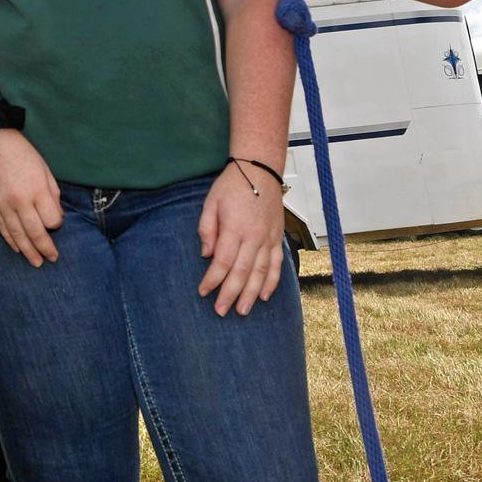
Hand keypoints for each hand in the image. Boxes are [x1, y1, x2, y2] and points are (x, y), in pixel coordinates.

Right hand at [0, 130, 62, 264]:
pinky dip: (11, 241)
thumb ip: (52, 193)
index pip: (52, 219)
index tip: (55, 222)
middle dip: (45, 248)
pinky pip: (2, 228)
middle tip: (52, 258)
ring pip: (18, 235)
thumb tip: (57, 216)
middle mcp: (21, 201)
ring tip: (36, 262)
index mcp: (37, 189)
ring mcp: (3, 205)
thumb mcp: (43, 168)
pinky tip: (17, 249)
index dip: (56, 224)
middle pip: (36, 232)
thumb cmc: (20, 152)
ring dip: (28, 251)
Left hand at [197, 163, 287, 314]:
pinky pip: (276, 264)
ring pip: (261, 272)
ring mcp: (268, 238)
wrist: (260, 169)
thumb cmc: (232, 185)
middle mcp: (254, 236)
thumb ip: (207, 229)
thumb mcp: (211, 202)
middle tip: (221, 311)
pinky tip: (264, 295)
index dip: (212, 279)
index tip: (203, 292)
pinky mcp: (278, 237)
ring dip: (251, 294)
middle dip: (230, 294)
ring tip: (242, 310)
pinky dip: (272, 281)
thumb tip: (206, 255)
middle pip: (242, 272)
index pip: (222, 261)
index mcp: (235, 228)